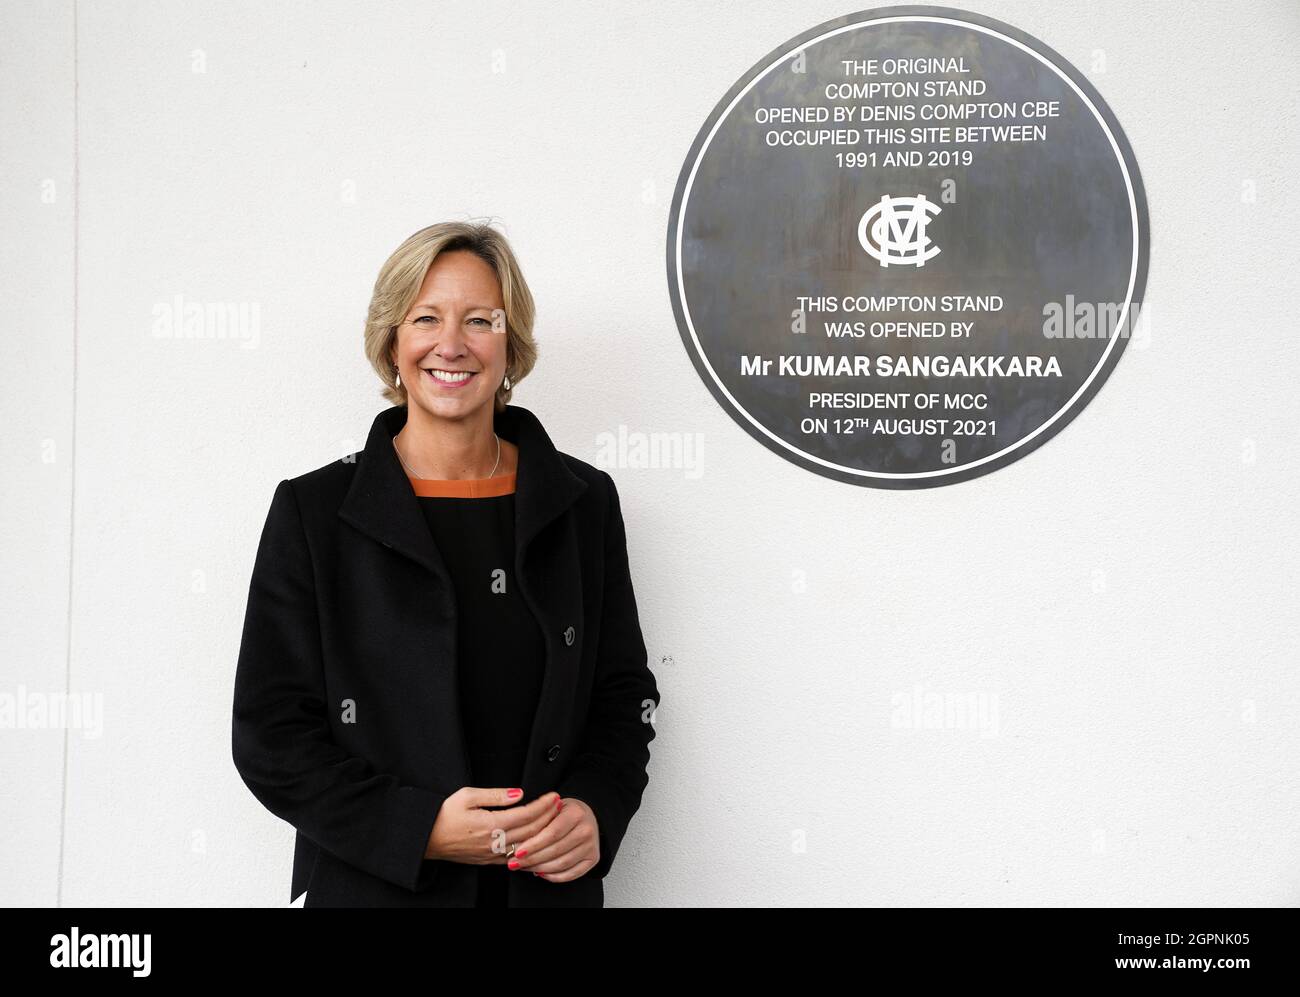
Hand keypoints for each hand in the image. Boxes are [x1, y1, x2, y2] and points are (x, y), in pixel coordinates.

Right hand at [425, 787, 561, 864]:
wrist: (426, 838)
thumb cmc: (443, 815)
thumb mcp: (467, 796)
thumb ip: (496, 795)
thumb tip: (519, 794)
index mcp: (489, 824)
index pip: (526, 814)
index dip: (543, 805)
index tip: (554, 796)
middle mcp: (493, 842)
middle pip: (530, 831)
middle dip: (548, 817)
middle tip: (560, 805)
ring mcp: (492, 855)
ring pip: (526, 845)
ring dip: (542, 832)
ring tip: (553, 819)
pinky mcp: (488, 861)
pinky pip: (516, 857)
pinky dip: (530, 848)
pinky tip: (537, 841)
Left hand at [505, 797, 599, 881]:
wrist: (587, 816)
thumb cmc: (564, 812)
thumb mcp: (552, 808)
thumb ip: (538, 820)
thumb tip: (517, 840)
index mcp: (576, 813)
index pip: (552, 833)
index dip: (534, 844)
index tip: (517, 852)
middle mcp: (586, 830)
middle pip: (556, 850)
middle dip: (532, 859)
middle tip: (514, 863)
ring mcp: (591, 846)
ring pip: (562, 864)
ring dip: (540, 869)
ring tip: (524, 868)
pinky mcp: (593, 859)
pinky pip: (571, 874)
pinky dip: (554, 876)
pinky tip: (540, 873)